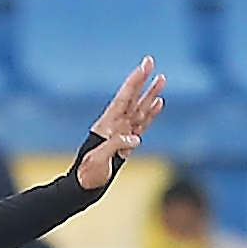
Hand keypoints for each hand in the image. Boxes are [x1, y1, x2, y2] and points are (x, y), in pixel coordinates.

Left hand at [76, 55, 166, 189]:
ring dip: (151, 94)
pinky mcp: (128, 143)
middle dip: (142, 80)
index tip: (143, 66)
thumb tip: (136, 138)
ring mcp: (122, 133)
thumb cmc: (87, 174)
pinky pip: (142, 124)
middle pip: (132, 98)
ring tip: (162, 78)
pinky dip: (150, 114)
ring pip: (140, 109)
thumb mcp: (98, 160)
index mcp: (106, 126)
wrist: (84, 186)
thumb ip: (116, 146)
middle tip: (150, 60)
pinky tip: (158, 103)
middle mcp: (115, 125)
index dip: (134, 82)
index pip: (123, 99)